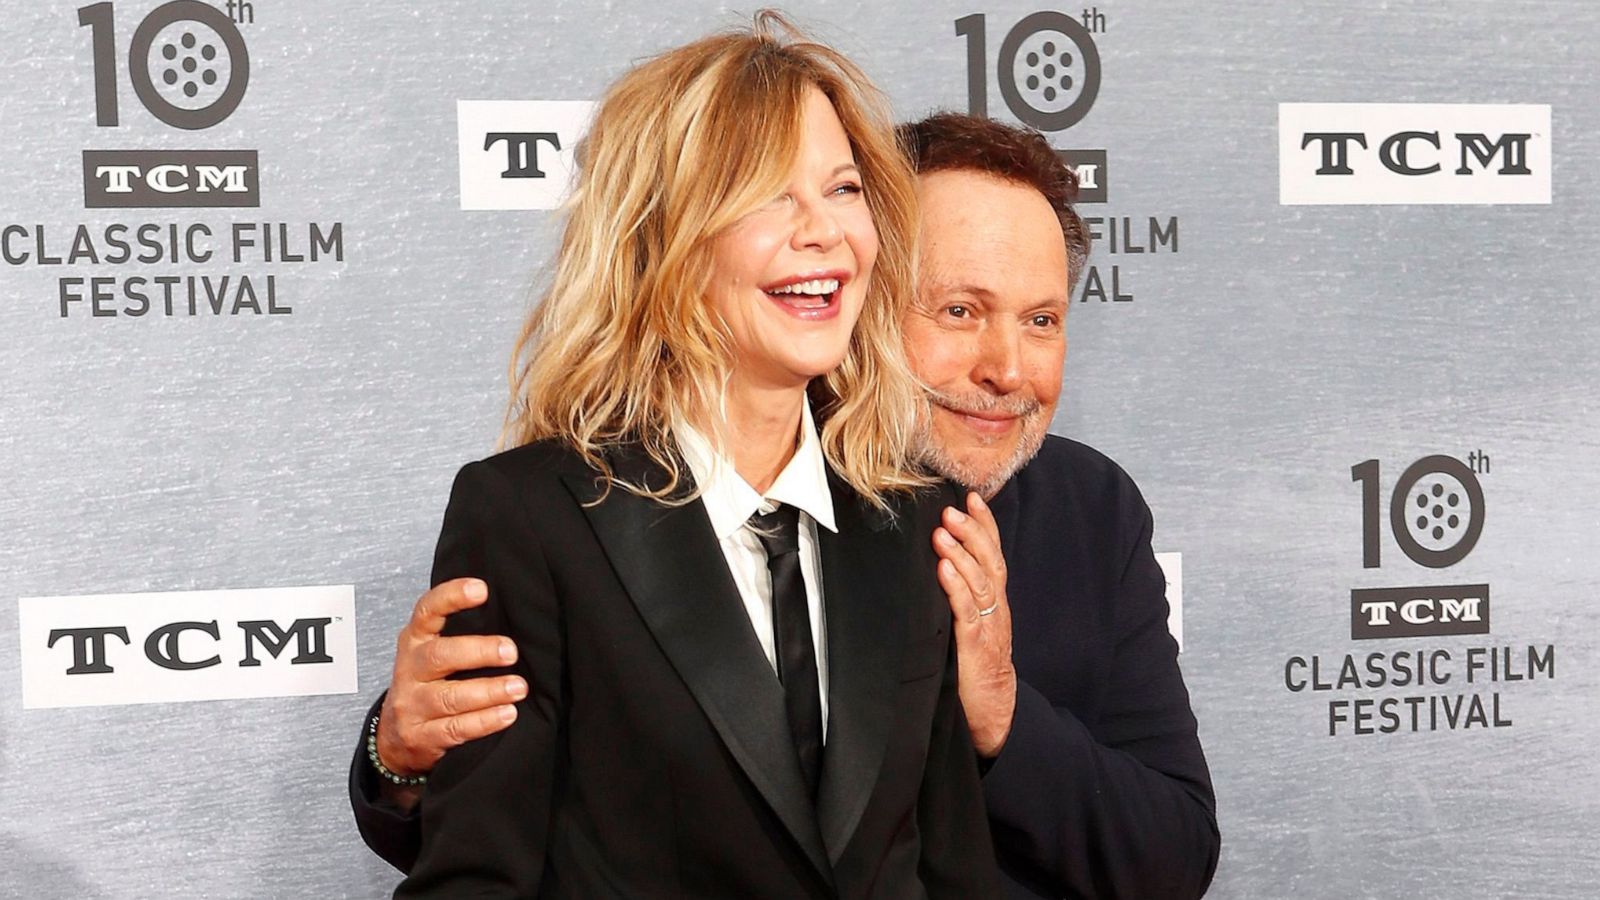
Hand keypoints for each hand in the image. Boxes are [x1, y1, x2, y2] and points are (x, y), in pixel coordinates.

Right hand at [375, 578, 525, 782]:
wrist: (394, 738)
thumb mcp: (432, 652)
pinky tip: (507, 714)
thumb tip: (512, 617)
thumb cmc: (426, 685)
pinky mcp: (421, 737)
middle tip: (510, 651)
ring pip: (450, 697)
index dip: (452, 597)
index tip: (481, 589)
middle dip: (478, 652)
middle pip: (439, 656)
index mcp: (415, 641)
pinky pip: (455, 729)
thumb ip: (459, 634)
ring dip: (488, 691)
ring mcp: (412, 705)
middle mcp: (410, 670)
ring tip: (518, 688)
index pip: (427, 611)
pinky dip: (484, 722)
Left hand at [932, 492, 1016, 757]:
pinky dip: (956, 588)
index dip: (985, 525)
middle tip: (952, 508)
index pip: (993, 554)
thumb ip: (961, 597)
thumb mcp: (970, 625)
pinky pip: (967, 612)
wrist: (994, 712)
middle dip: (972, 531)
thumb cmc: (975, 666)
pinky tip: (943, 570)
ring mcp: (988, 625)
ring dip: (961, 553)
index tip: (971, 496)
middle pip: (989, 561)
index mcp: (994, 601)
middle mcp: (996, 608)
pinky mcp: (975, 645)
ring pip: (980, 582)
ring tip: (943, 530)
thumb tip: (938, 563)